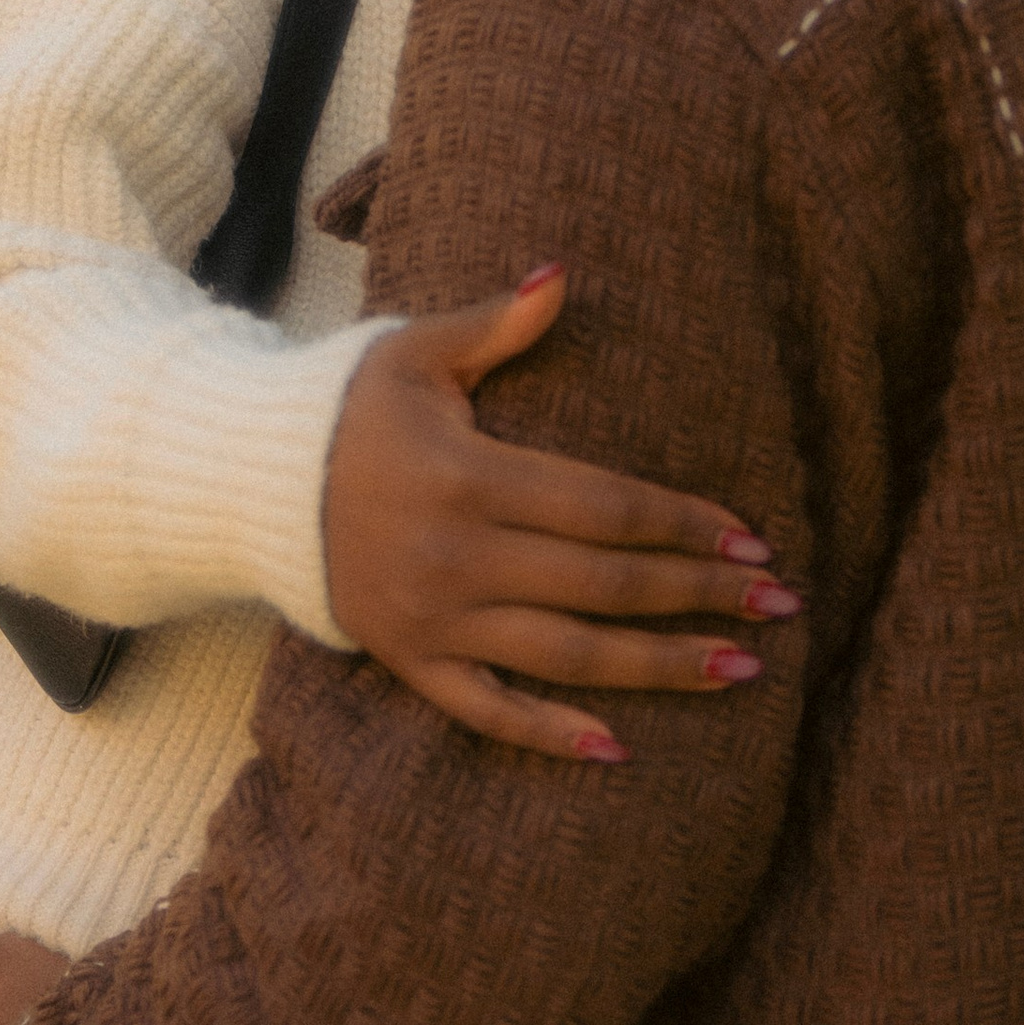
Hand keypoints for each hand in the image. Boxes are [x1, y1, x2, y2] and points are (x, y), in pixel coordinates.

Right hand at [322, 263, 801, 761]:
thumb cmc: (346, 403)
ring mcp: (434, 619)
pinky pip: (487, 710)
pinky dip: (550, 734)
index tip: (751, 537)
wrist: (245, 481)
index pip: (602, 507)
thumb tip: (563, 275)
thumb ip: (496, 325)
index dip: (681, 523)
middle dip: (697, 595)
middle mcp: (458, 556)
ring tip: (738, 672)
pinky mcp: (409, 660)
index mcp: (471, 476)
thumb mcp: (416, 352)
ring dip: (657, 667)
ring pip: (565, 654)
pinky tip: (619, 749)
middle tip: (778, 605)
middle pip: (602, 584)